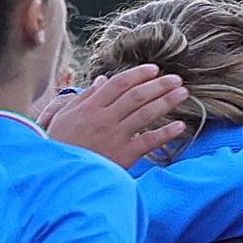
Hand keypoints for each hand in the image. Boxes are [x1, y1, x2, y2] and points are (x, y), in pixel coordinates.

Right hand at [40, 63, 190, 168]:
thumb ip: (87, 96)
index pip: (119, 83)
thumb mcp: (66, 115)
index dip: (138, 74)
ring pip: (145, 114)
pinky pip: (148, 141)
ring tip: (183, 94)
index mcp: (91, 106)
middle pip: (136, 96)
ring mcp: (115, 136)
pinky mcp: (123, 156)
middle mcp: (104, 118)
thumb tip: (103, 80)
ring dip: (166, 102)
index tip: (154, 69)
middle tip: (177, 79)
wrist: (59, 174)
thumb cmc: (61, 144)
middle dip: (159, 85)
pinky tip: (180, 126)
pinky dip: (165, 133)